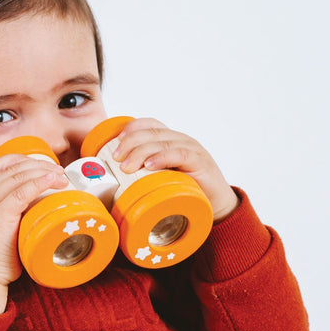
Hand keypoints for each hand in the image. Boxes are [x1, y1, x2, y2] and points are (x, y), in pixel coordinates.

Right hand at [0, 153, 68, 313]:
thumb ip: (15, 209)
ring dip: (43, 172)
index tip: (44, 164)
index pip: (2, 164)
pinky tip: (51, 181)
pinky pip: (20, 192)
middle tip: (59, 171)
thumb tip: (44, 202)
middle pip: (13, 168)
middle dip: (40, 165)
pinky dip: (38, 183)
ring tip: (61, 177)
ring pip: (18, 176)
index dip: (24, 160)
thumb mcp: (2, 223)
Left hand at [110, 118, 238, 220]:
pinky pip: (180, 155)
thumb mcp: (161, 179)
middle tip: (116, 158)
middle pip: (152, 132)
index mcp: (170, 140)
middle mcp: (181, 140)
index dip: (132, 128)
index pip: (150, 124)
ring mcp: (192, 149)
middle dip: (130, 142)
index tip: (116, 140)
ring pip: (163, 142)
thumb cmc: (185, 193)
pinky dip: (163, 158)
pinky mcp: (201, 163)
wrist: (217, 206)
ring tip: (127, 166)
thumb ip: (143, 175)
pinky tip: (150, 165)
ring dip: (141, 152)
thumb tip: (112, 184)